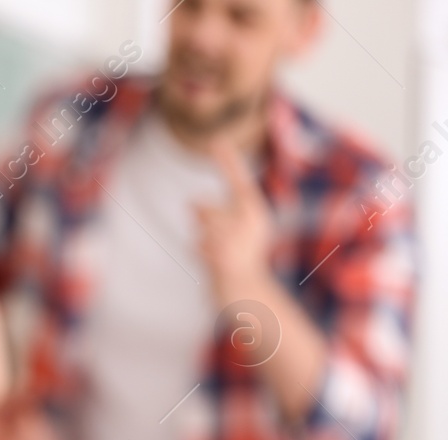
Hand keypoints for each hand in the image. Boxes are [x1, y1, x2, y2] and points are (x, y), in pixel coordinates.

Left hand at [195, 140, 275, 303]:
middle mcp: (250, 222)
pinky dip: (201, 254)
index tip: (216, 138)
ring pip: (201, 226)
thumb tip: (192, 202)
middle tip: (219, 240)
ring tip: (219, 254)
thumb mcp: (228, 231)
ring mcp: (238, 239)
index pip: (239, 181)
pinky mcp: (224, 257)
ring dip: (202, 241)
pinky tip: (215, 265)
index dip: (227, 160)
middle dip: (203, 219)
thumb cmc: (237, 259)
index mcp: (255, 211)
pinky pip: (199, 245)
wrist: (249, 293)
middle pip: (204, 208)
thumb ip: (211, 213)